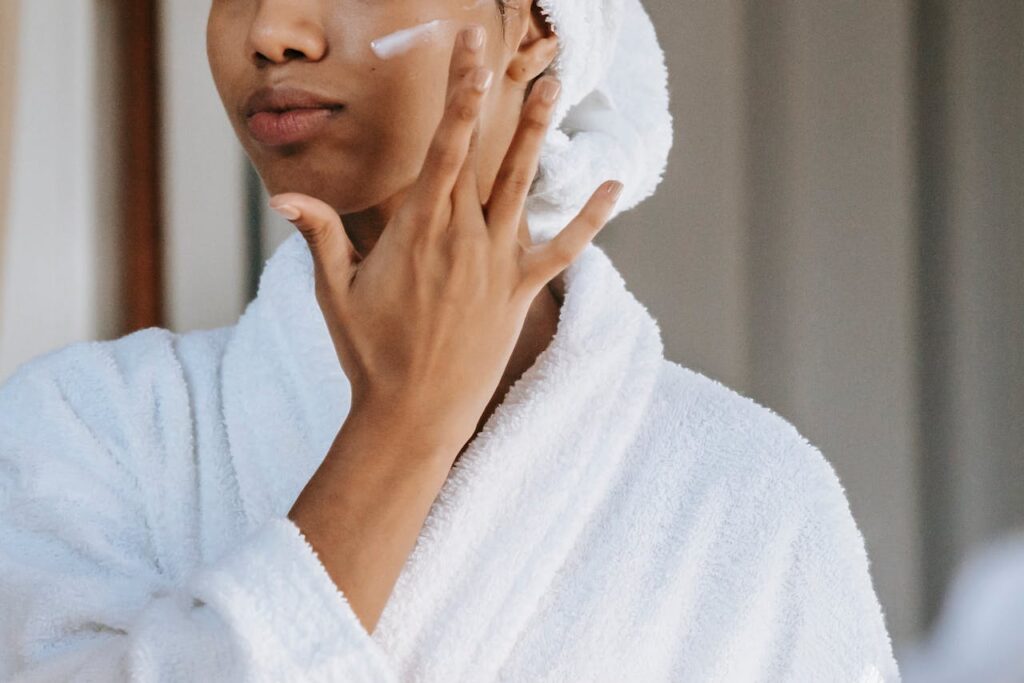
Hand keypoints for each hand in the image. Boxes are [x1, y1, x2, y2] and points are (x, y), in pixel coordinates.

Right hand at [269, 23, 623, 452]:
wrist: (414, 416)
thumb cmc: (370, 355)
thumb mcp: (335, 295)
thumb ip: (321, 238)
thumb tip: (285, 196)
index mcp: (419, 229)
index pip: (443, 145)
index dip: (457, 91)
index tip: (464, 47)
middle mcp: (464, 237)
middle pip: (482, 152)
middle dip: (490, 93)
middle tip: (501, 47)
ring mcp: (497, 264)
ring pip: (523, 186)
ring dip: (538, 134)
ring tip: (553, 85)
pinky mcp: (520, 292)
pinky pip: (562, 249)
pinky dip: (588, 219)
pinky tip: (612, 186)